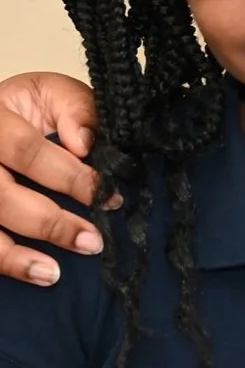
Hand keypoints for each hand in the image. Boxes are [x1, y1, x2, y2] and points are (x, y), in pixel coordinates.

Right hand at [0, 73, 101, 286]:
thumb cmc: (27, 107)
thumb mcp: (52, 93)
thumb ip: (76, 110)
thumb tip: (86, 144)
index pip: (28, 152)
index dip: (70, 177)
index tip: (110, 197)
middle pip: (1, 196)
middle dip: (49, 222)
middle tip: (92, 241)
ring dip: (16, 255)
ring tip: (54, 274)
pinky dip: (5, 262)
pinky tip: (34, 274)